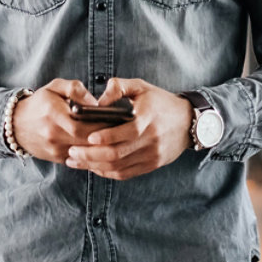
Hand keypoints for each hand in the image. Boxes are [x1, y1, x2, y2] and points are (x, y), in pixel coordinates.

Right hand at [11, 79, 110, 163]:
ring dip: (101, 148)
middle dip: (106, 137)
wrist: (16, 125)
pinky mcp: (57, 158)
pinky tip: (104, 149)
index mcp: (53, 114)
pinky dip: (92, 155)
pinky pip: (79, 159)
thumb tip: (94, 102)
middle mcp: (53, 134)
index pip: (82, 124)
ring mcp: (55, 149)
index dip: (101, 125)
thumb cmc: (40, 103)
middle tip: (123, 131)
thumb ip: (75, 89)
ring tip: (117, 140)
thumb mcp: (54, 87)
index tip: (117, 120)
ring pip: (85, 153)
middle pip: (87, 140)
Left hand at [64, 78, 192, 180]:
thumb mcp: (142, 87)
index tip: (87, 137)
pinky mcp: (152, 165)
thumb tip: (98, 101)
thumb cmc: (161, 102)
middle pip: (117, 154)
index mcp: (147, 120)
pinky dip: (107, 173)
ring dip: (94, 166)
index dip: (104, 137)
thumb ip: (119, 87)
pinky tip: (93, 167)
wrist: (189, 122)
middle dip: (90, 155)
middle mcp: (150, 140)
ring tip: (76, 161)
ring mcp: (151, 156)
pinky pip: (126, 174)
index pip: (124, 133)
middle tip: (72, 152)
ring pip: (119, 167)